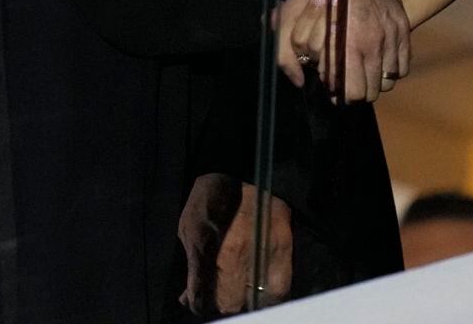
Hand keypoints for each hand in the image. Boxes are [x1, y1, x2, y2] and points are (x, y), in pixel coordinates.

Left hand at [176, 174, 293, 315]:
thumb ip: (191, 265)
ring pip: (256, 301)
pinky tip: (258, 288)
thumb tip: (188, 296)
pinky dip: (268, 295)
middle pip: (230, 304)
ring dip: (246, 301)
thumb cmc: (211, 197)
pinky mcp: (284, 251)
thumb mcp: (189, 226)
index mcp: (207, 248)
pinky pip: (279, 290)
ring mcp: (263, 255)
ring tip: (238, 293)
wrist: (245, 168)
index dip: (196, 304)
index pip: (201, 296)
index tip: (195, 302)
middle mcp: (235, 256)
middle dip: (221, 304)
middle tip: (218, 296)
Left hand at [275, 0, 411, 103]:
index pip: (353, 93)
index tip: (331, 84)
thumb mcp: (289, 13)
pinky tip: (375, 57)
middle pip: (371, 91)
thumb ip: (285, 52)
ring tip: (358, 66)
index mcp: (347, 43)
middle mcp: (374, 43)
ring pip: (388, 80)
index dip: (339, 93)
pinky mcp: (402, 27)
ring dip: (373, 80)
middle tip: (342, 75)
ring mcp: (391, 35)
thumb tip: (298, 81)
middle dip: (354, 88)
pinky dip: (391, 67)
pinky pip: (403, 65)